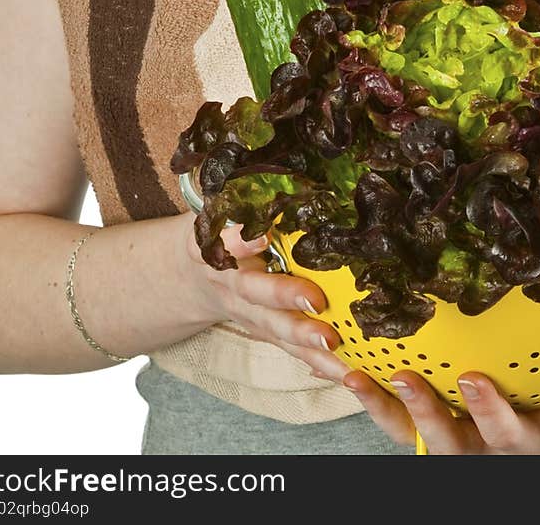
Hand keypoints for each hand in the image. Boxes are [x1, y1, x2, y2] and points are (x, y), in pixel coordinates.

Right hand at [179, 212, 347, 382]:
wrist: (190, 277)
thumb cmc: (218, 230)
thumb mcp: (221, 207)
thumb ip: (246, 196)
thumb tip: (283, 164)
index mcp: (218, 248)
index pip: (227, 239)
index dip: (242, 237)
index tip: (260, 231)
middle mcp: (233, 284)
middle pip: (257, 294)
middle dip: (285, 299)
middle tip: (315, 301)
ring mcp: (250, 314)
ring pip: (277, 330)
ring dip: (306, 342)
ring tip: (336, 346)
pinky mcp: (267, 334)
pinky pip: (293, 353)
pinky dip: (320, 366)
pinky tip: (349, 375)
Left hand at [336, 358, 539, 453]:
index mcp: (535, 439)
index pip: (507, 437)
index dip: (489, 415)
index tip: (474, 380)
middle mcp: (493, 441)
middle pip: (453, 445)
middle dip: (427, 416)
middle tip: (407, 377)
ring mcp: (465, 428)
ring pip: (420, 434)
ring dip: (388, 409)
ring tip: (359, 376)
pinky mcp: (445, 408)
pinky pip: (404, 413)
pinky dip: (378, 396)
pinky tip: (354, 367)